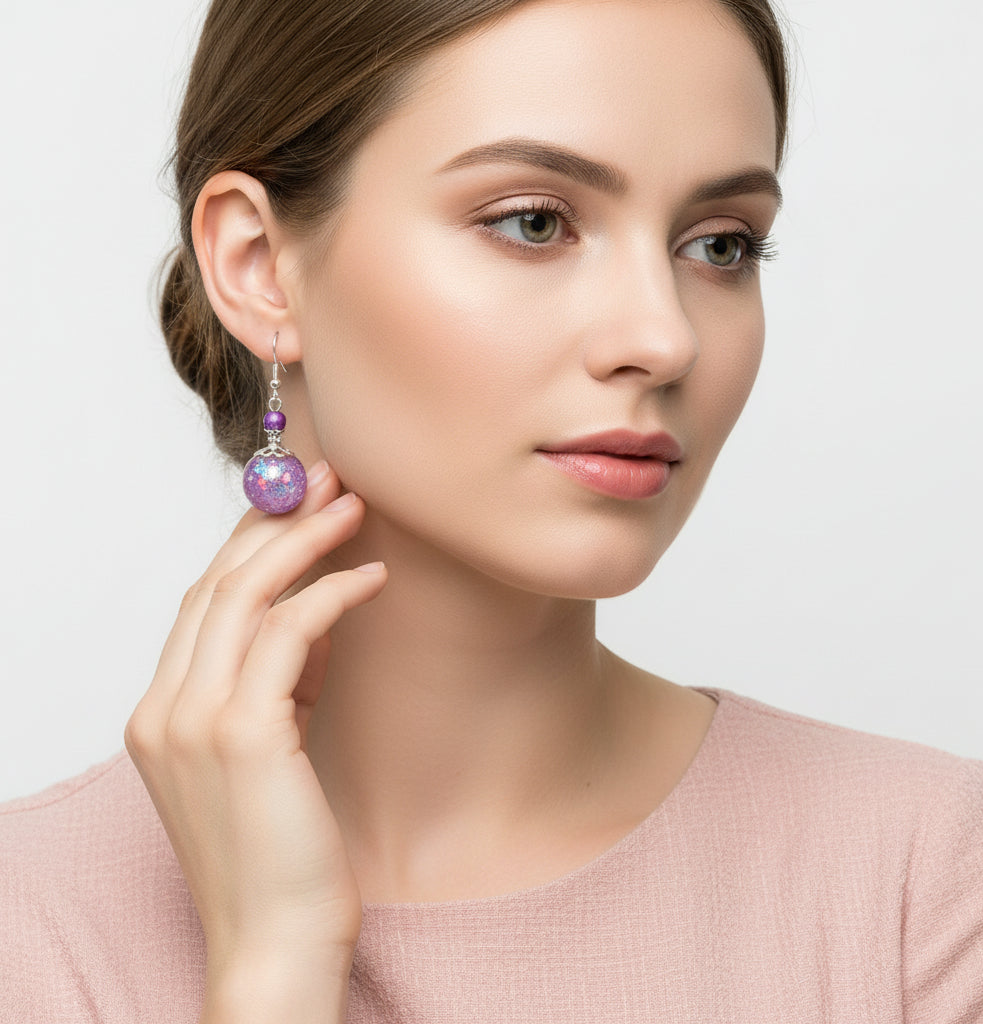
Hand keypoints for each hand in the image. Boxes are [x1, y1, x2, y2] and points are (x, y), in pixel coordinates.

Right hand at [125, 465, 385, 1022]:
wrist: (276, 942)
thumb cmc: (283, 852)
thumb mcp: (269, 752)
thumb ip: (278, 683)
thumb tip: (317, 613)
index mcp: (161, 714)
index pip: (202, 602)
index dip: (248, 542)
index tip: (294, 502)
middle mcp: (163, 709)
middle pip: (217, 584)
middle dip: (274, 522)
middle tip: (328, 479)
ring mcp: (193, 721)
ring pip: (245, 595)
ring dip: (304, 540)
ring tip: (354, 506)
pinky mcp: (241, 734)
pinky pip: (290, 632)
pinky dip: (332, 594)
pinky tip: (373, 578)